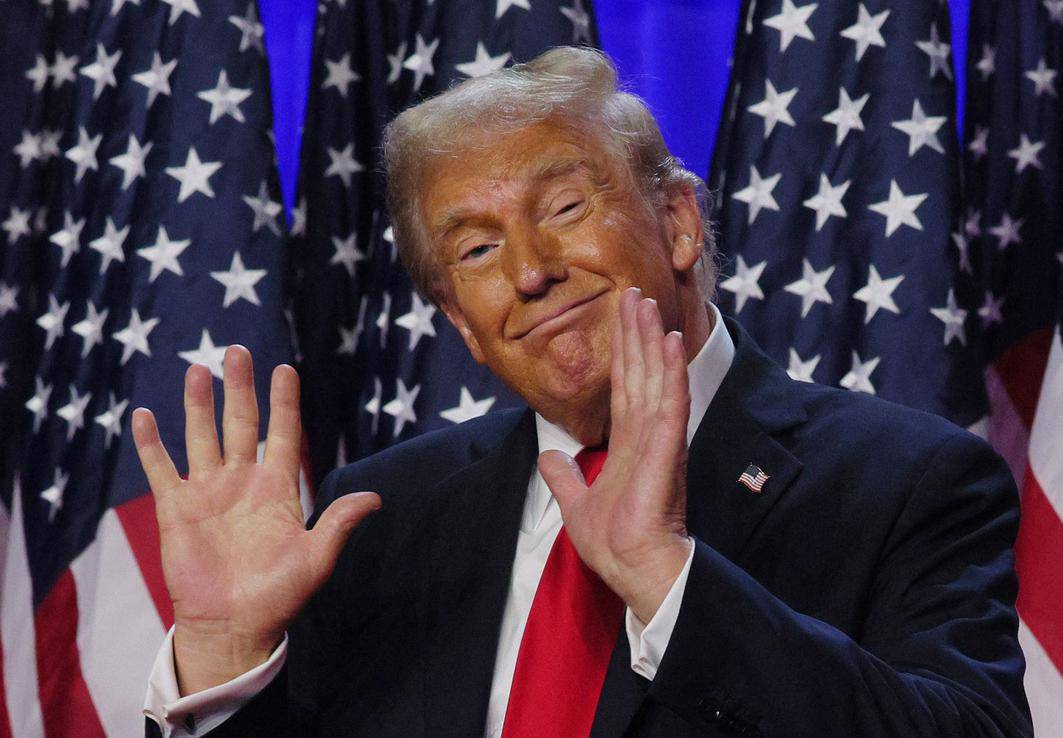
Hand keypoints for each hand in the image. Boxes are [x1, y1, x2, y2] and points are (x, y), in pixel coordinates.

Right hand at [131, 346, 380, 693]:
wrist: (234, 627)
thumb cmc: (279, 596)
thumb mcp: (316, 559)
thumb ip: (339, 524)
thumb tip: (375, 498)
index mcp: (277, 489)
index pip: (282, 434)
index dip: (284, 403)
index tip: (286, 370)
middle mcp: (242, 482)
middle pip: (241, 423)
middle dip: (239, 388)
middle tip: (236, 351)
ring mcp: (208, 492)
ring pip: (202, 436)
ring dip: (198, 405)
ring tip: (197, 370)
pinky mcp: (177, 510)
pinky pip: (162, 469)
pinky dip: (152, 444)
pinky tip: (145, 416)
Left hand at [539, 288, 690, 622]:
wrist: (632, 569)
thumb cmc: (612, 544)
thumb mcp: (576, 503)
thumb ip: (563, 477)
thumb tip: (547, 456)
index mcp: (628, 443)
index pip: (624, 386)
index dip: (622, 351)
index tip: (622, 317)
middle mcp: (646, 434)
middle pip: (639, 372)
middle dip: (635, 333)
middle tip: (635, 292)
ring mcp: (659, 440)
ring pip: (655, 378)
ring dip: (651, 340)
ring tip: (648, 303)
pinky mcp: (668, 450)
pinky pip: (671, 403)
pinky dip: (671, 372)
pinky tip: (670, 343)